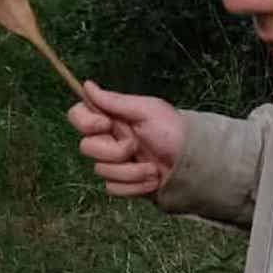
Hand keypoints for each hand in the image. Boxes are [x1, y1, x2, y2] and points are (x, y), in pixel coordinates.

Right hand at [68, 82, 185, 198]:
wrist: (195, 164)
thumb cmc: (174, 132)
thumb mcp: (146, 110)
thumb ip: (114, 101)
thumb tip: (87, 84)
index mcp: (112, 120)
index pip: (77, 116)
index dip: (85, 122)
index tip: (106, 124)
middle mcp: (109, 141)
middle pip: (86, 147)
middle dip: (114, 151)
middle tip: (137, 148)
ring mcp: (114, 164)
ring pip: (101, 170)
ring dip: (131, 171)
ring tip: (153, 168)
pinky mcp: (122, 184)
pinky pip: (113, 188)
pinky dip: (135, 186)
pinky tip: (152, 181)